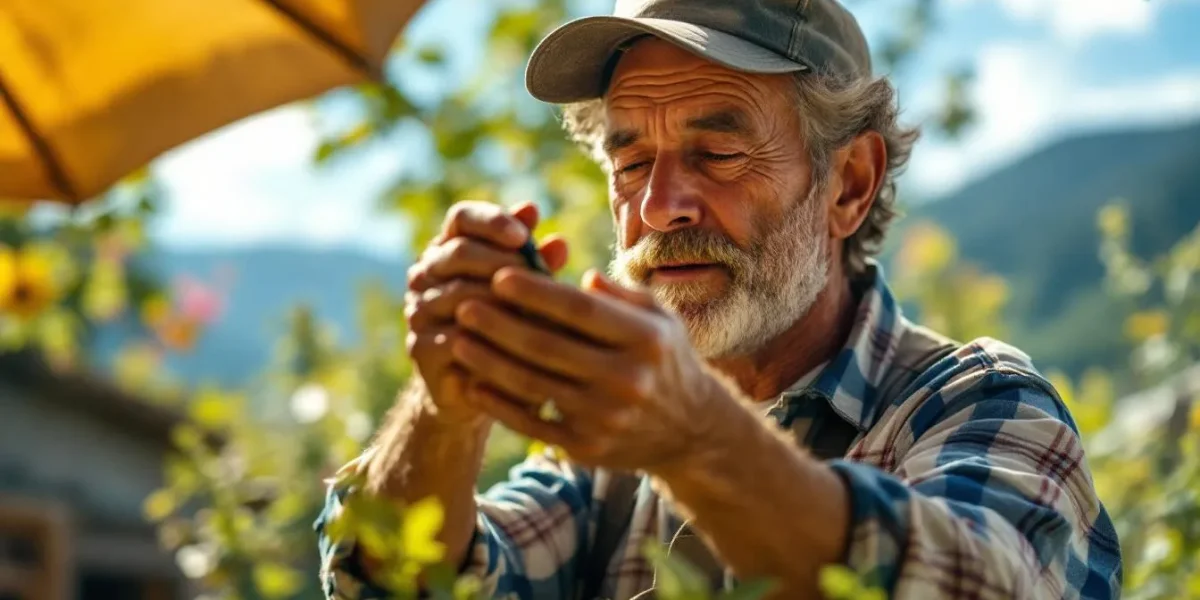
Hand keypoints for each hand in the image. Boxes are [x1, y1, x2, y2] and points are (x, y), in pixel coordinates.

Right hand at [405, 201, 567, 426]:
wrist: (478, 386)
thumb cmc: (508, 326)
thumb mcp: (525, 291)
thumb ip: (536, 265)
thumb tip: (560, 241)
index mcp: (448, 249)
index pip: (462, 218)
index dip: (492, 221)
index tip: (524, 236)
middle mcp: (424, 275)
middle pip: (459, 251)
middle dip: (503, 261)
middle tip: (539, 276)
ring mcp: (418, 310)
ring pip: (462, 295)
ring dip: (503, 302)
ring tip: (539, 311)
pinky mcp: (421, 347)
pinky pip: (457, 336)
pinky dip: (491, 339)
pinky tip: (523, 346)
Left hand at [450, 268, 735, 472]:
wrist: (690, 432)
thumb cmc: (664, 359)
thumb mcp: (659, 319)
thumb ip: (620, 296)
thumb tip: (579, 278)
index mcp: (645, 339)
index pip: (579, 311)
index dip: (535, 292)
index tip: (499, 276)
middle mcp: (627, 380)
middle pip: (548, 346)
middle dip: (499, 324)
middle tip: (464, 304)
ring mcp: (605, 418)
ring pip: (532, 384)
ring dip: (488, 361)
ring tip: (458, 339)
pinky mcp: (586, 448)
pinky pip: (532, 423)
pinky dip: (499, 404)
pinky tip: (472, 383)